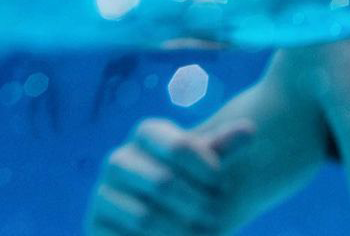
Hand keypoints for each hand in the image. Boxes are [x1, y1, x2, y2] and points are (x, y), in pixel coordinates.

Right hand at [86, 117, 253, 234]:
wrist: (162, 210)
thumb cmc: (193, 179)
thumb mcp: (209, 162)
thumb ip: (226, 145)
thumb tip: (250, 130)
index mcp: (145, 133)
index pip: (180, 147)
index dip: (206, 168)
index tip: (224, 185)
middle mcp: (117, 160)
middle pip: (163, 182)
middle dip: (196, 203)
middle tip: (219, 216)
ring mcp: (101, 195)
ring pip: (145, 217)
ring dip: (180, 230)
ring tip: (207, 232)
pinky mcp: (94, 228)